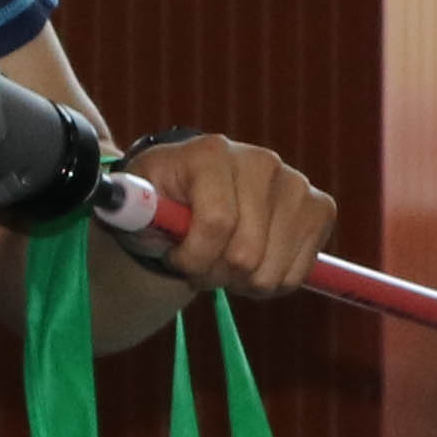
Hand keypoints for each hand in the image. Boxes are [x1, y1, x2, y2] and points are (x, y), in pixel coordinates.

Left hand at [112, 135, 336, 300]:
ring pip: (272, 271)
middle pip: (246, 254)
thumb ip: (128, 206)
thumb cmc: (164, 203)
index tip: (176, 259)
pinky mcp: (319, 207)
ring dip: (242, 282)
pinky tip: (253, 262)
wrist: (200, 193)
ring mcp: (295, 183)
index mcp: (212, 153)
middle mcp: (261, 160)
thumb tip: (117, 201)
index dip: (193, 257)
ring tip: (225, 260)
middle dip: (216, 273)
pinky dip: (270, 283)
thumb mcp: (137, 205)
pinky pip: (297, 274)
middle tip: (201, 263)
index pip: (217, 224)